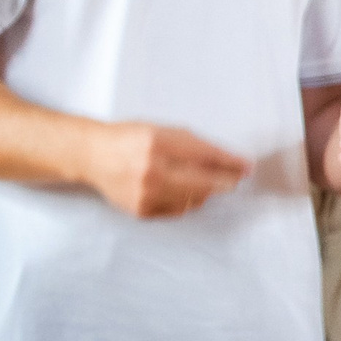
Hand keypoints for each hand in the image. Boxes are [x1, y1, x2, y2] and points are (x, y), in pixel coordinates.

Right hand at [86, 121, 249, 217]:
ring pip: (194, 199)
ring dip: (207, 192)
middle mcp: (152, 169)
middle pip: (205, 182)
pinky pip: (178, 210)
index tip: (246, 166)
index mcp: (158, 142)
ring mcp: (146, 193)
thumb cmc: (130, 138)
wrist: (94, 156)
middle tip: (237, 179)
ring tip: (206, 182)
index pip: (205, 155)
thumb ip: (191, 145)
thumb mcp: (161, 130)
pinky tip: (183, 190)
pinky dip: (187, 201)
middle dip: (226, 181)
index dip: (230, 162)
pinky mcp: (142, 210)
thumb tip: (226, 162)